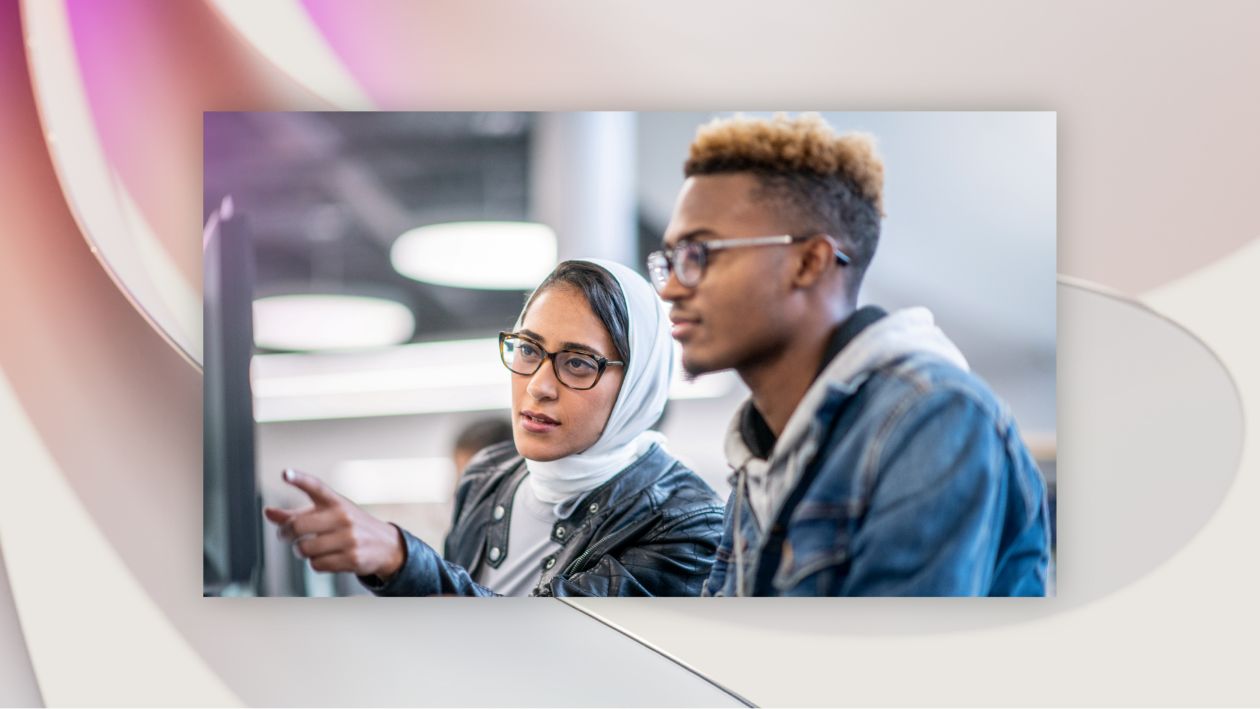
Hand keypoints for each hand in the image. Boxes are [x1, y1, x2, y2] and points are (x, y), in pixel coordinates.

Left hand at [263, 469, 405, 578]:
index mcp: (335, 501)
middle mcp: (343, 516)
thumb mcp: (326, 514)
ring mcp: (349, 538)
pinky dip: (316, 564)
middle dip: (285, 534)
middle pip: (298, 526)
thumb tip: (268, 512)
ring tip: (311, 548)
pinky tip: (327, 558)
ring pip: (304, 549)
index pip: (316, 486)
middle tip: (286, 536)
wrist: (385, 545)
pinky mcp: (352, 558)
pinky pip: (317, 565)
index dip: (299, 479)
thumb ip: (295, 514)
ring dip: (301, 552)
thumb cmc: (347, 526)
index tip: (284, 474)